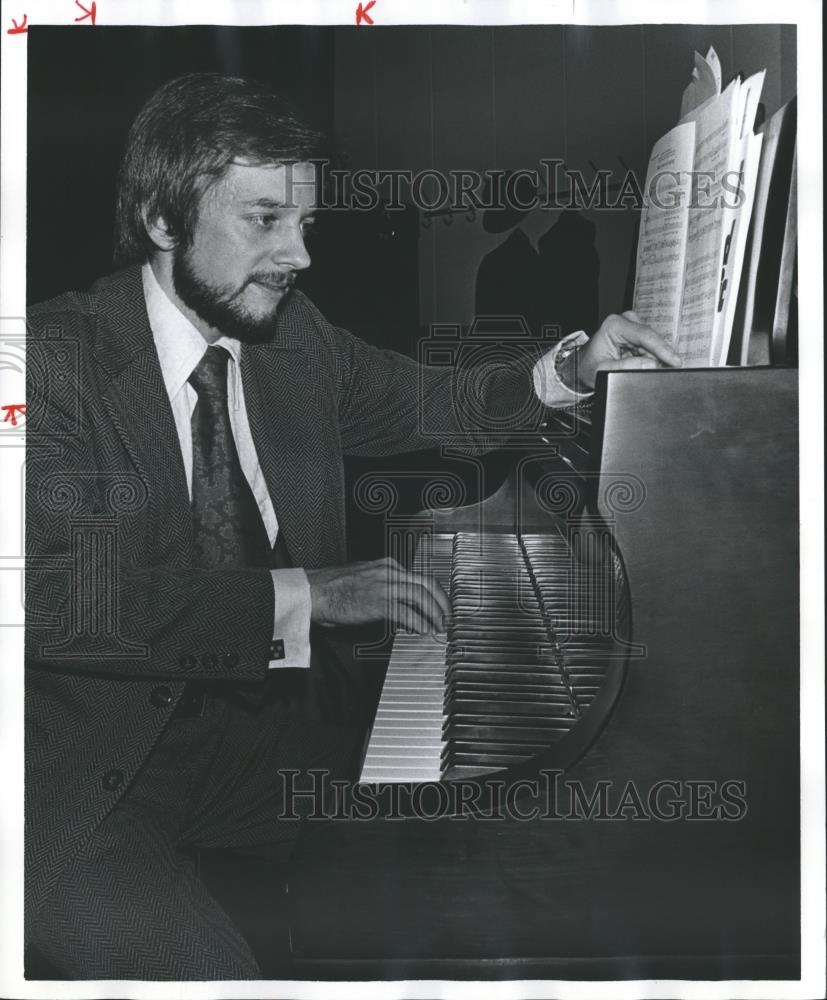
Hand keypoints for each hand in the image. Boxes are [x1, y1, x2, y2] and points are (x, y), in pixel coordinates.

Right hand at [306, 558, 450, 632]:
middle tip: (448, 617)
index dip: (434, 593)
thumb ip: (383, 584)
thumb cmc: (332, 588)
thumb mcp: (364, 578)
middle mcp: (388, 571)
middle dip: (442, 601)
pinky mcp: (377, 601)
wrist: (313, 592)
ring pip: (420, 596)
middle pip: (427, 583)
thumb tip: (398, 600)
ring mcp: (384, 585)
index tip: (440, 605)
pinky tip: (423, 630)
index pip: (419, 577)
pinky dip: (418, 621)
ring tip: (440, 626)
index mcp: (386, 565)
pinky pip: (406, 612)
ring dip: (435, 613)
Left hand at [576, 311, 681, 388]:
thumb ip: (626, 367)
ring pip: (653, 345)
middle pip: (652, 340)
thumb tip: (650, 364)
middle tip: (661, 373)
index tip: (676, 362)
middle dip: (659, 357)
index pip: (646, 336)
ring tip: (641, 371)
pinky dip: (651, 359)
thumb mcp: (604, 370)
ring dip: (654, 359)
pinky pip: (651, 348)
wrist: (583, 366)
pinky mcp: (637, 335)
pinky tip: (643, 366)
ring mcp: (632, 327)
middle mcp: (625, 321)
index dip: (663, 350)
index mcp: (615, 325)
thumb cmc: (589, 366)